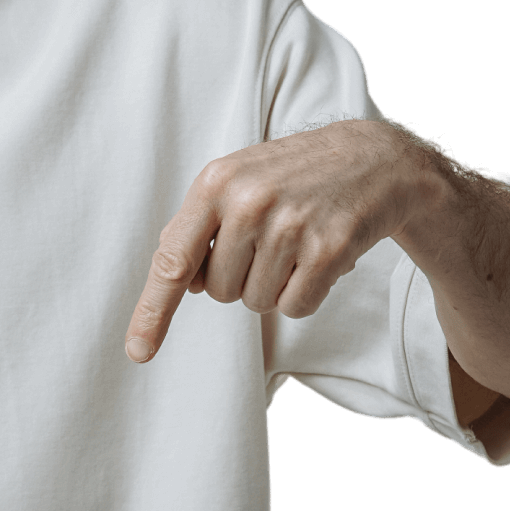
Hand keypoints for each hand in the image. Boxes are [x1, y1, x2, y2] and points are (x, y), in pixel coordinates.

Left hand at [125, 119, 423, 361]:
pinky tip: (318, 258)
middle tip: (269, 241)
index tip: (138, 351)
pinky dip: (305, 293)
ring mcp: (290, 226)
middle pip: (219, 291)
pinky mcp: (329, 249)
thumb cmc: (290, 176)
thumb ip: (198, 226)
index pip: (173, 261)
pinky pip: (295, 307)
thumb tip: (182, 280)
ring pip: (257, 302)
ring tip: (296, 243)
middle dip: (240, 278)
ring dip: (275, 285)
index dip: (153, 311)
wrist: (371, 158)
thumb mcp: (235, 180)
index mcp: (215, 183)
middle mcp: (248, 203)